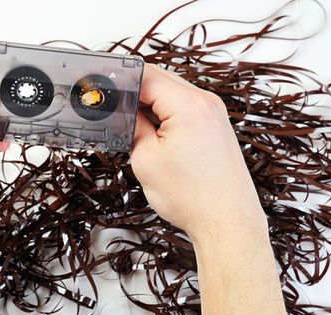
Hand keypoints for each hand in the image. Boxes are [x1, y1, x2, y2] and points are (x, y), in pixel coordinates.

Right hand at [131, 64, 293, 314]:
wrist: (228, 223)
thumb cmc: (194, 198)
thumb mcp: (146, 159)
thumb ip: (133, 126)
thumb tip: (125, 110)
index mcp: (189, 105)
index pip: (146, 75)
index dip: (119, 82)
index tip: (102, 92)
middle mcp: (207, 103)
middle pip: (161, 81)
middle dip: (134, 93)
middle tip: (113, 112)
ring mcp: (215, 114)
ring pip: (173, 95)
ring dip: (151, 106)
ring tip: (133, 128)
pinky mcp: (216, 127)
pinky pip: (186, 109)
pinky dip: (167, 116)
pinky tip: (155, 134)